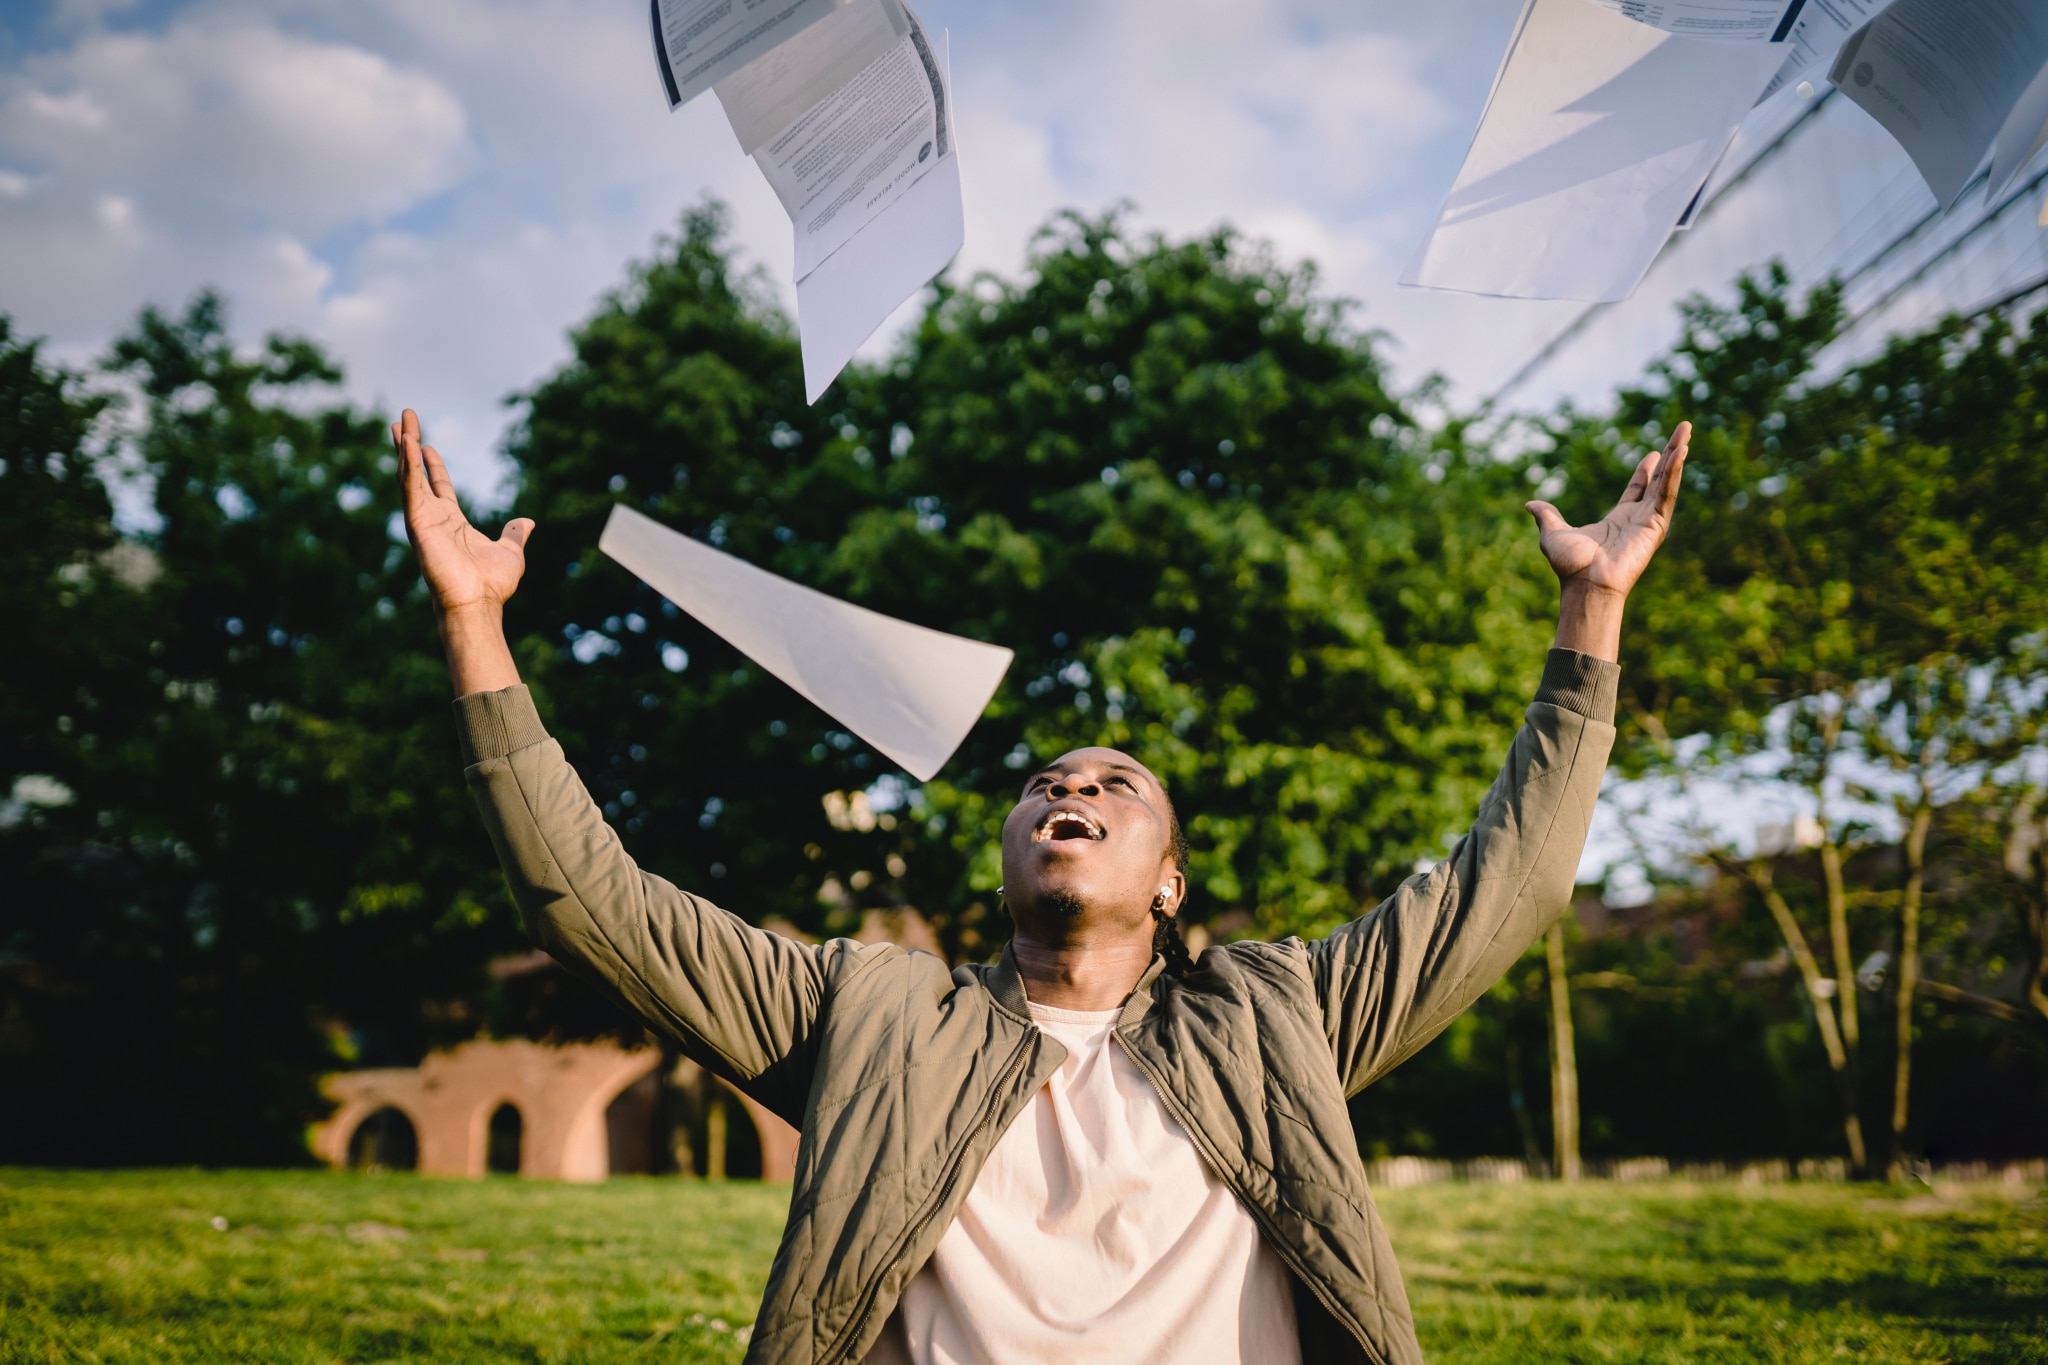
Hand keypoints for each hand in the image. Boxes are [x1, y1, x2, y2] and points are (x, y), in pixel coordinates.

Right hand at [392, 409, 533, 619]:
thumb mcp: (510, 552)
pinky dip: (408, 465)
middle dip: (409, 447)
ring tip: (400, 421)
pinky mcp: (418, 522)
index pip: (437, 485)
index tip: (426, 443)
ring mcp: (423, 519)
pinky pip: (411, 488)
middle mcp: (433, 517)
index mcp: (452, 522)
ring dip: (405, 447)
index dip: (431, 464)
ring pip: (409, 475)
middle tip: (402, 421)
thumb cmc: (492, 585)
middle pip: (416, 474)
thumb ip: (514, 535)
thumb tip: (527, 523)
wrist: (478, 603)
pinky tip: (408, 444)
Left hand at [1525, 421, 1688, 598]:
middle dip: (1670, 455)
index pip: (1637, 490)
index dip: (1645, 471)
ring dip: (1677, 456)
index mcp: (1618, 520)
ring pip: (1667, 481)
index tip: (1654, 453)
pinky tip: (1679, 452)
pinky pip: (1667, 492)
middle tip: (1683, 432)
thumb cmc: (1571, 565)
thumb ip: (1547, 516)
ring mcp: (1649, 521)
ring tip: (1687, 432)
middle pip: (1658, 480)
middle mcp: (1637, 519)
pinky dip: (1673, 472)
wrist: (1585, 583)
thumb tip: (1530, 505)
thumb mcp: (1553, 534)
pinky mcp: (1656, 525)